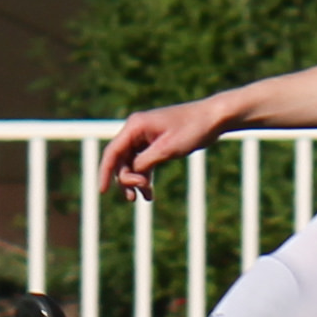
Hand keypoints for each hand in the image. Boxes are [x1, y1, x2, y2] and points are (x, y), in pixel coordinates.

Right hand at [96, 98, 231, 199]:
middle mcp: (136, 130)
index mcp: (135, 126)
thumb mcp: (167, 149)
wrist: (213, 118)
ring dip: (136, 181)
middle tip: (141, 194)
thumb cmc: (192, 129)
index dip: (105, 172)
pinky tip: (149, 193)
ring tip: (146, 198)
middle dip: (127, 180)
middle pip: (121, 160)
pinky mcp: (155, 143)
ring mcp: (145, 137)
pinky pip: (143, 163)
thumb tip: (130, 174)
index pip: (113, 152)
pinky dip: (145, 177)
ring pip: (132, 164)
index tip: (102, 191)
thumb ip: (145, 162)